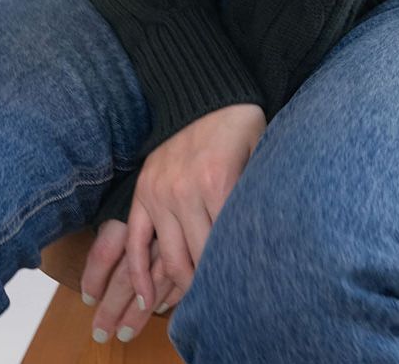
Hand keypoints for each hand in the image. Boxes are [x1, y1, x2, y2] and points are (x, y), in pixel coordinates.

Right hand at [80, 103, 265, 342]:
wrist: (206, 93)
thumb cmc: (243, 126)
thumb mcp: (261, 156)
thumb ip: (258, 196)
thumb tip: (264, 239)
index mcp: (219, 182)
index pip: (224, 245)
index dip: (232, 273)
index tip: (240, 293)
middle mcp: (185, 190)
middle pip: (197, 258)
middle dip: (207, 286)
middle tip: (220, 305)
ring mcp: (160, 192)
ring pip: (169, 256)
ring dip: (178, 286)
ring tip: (189, 306)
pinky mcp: (143, 191)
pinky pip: (134, 239)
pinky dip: (139, 271)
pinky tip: (147, 296)